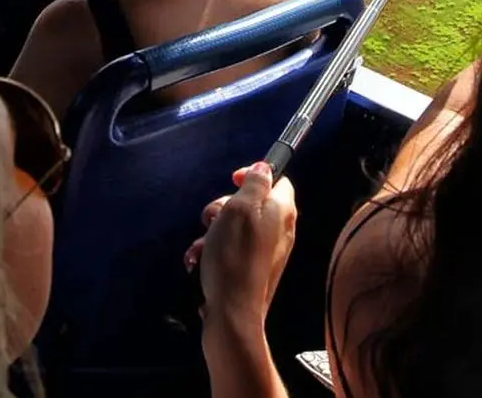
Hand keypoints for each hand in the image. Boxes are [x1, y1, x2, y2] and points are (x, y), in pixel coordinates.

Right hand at [189, 163, 296, 331]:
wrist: (232, 313)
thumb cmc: (235, 256)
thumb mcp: (241, 208)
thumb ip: (254, 183)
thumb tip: (264, 167)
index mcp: (282, 211)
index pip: (277, 179)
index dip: (253, 175)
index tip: (232, 180)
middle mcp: (278, 231)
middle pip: (248, 204)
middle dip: (222, 209)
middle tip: (213, 220)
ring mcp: (263, 253)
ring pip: (231, 229)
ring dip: (210, 234)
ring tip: (203, 249)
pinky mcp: (248, 271)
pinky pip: (227, 252)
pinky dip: (211, 254)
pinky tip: (199, 263)